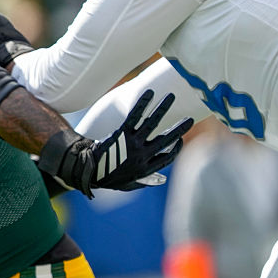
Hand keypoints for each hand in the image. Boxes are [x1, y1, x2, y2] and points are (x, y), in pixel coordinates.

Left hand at [37, 89, 191, 197]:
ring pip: (152, 123)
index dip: (175, 149)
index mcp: (145, 169)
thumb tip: (160, 179)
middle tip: (191, 118)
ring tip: (171, 96)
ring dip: (163, 108)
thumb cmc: (106, 177)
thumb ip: (144, 181)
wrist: (86, 170)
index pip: (166, 158)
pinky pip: (135, 115)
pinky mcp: (121, 133)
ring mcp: (132, 143)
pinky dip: (143, 103)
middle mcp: (142, 155)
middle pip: (165, 139)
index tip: (181, 141)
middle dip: (179, 128)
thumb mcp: (128, 184)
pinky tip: (150, 92)